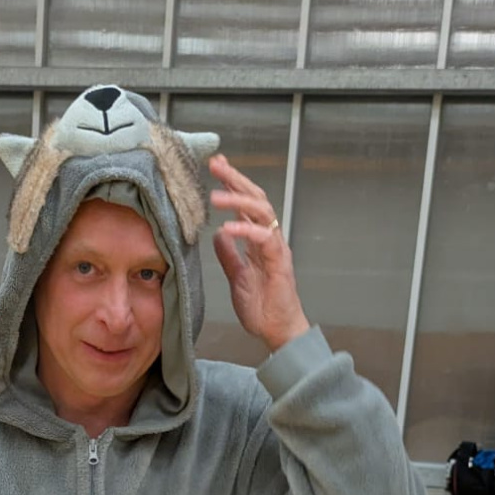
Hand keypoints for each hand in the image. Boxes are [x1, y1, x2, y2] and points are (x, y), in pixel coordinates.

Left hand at [211, 155, 309, 351]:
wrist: (278, 331)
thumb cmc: (263, 308)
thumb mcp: (237, 277)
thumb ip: (229, 255)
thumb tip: (218, 234)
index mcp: (259, 240)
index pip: (246, 204)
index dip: (232, 184)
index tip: (216, 167)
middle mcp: (270, 239)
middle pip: (255, 199)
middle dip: (235, 179)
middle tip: (215, 163)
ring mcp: (276, 249)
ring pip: (262, 212)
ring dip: (238, 200)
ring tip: (216, 195)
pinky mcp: (279, 263)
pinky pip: (265, 239)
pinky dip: (247, 230)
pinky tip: (228, 227)